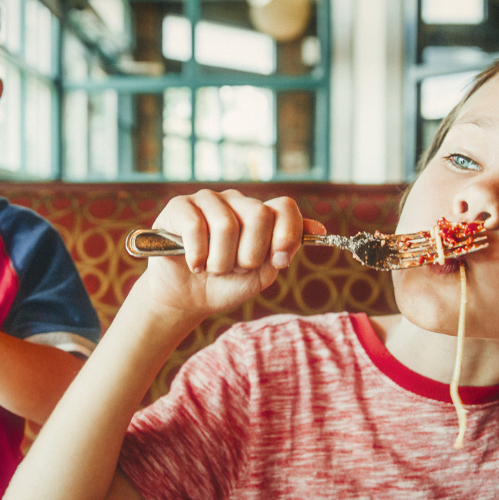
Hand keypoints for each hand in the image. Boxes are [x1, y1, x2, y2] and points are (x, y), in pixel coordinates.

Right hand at [132, 189, 322, 319]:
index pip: (285, 208)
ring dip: (220, 261)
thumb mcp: (262, 273)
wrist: (187, 299)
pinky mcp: (180, 207)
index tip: (278, 261)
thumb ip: (285, 250)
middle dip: (249, 255)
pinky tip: (194, 264)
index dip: (287, 234)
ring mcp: (208, 200)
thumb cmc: (226, 284)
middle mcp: (236, 202)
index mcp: (260, 214)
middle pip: (259, 215)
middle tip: (236, 269)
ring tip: (212, 269)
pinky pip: (195, 226)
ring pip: (226, 225)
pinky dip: (197, 255)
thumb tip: (319, 230)